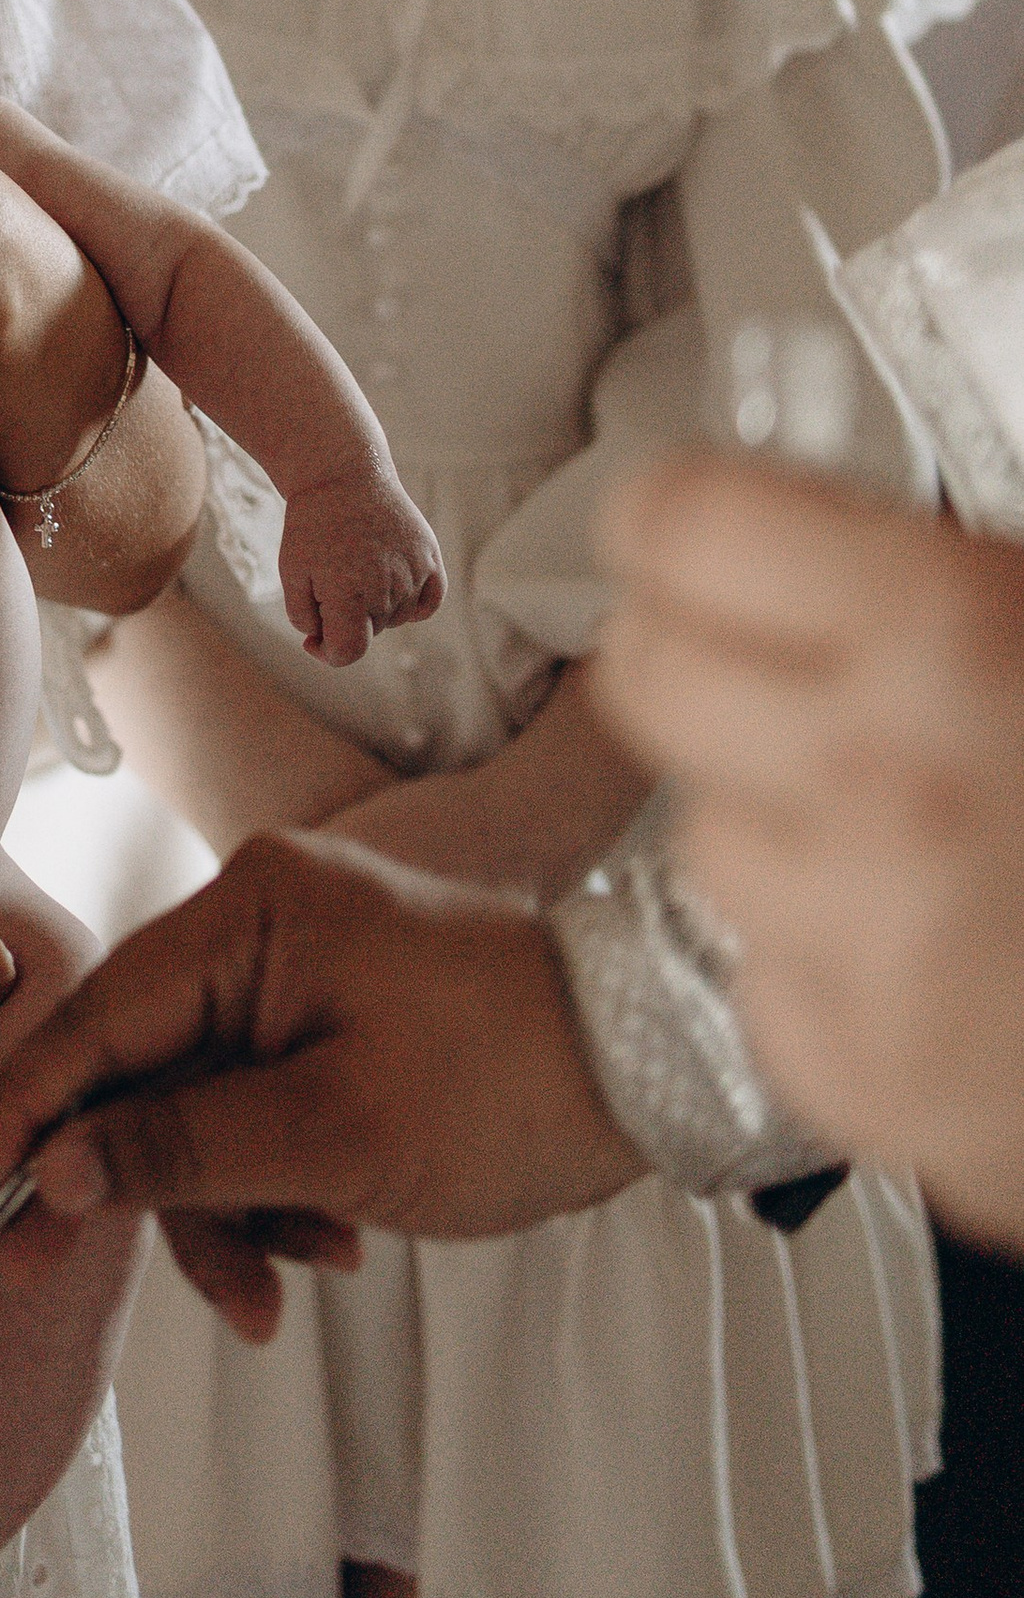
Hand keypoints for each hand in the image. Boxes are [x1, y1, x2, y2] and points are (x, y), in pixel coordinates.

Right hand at [0, 828, 642, 1337]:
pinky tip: (329, 1247)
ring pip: (197, 1101)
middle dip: (137, 1183)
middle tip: (59, 1275)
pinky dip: (274, 1183)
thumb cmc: (507, 1088)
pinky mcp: (330, 1010)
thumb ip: (178, 1149)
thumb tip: (53, 1172)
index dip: (18, 1109)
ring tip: (287, 1293)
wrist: (656, 1070)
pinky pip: (256, 1102)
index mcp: (251, 911)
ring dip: (224, 1204)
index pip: (97, 1016)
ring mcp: (297, 963)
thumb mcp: (332, 1139)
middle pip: (138, 1067)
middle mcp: (260, 918)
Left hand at [278, 461, 444, 667]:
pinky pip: (429, 602)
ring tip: (353, 567)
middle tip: (327, 579)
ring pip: (395, 617)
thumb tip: (321, 639)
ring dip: (375, 607)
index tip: (314, 639)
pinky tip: (393, 591)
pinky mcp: (430, 557)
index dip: (327, 653)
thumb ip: (303, 617)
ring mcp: (414, 573)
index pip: (348, 653)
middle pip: (370, 632)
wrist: (341, 475)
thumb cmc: (311, 525)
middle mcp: (388, 591)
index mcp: (350, 598)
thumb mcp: (291, 571)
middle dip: (346, 618)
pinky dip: (415, 606)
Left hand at [597, 453, 1023, 1249]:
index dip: (679, 518)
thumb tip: (782, 529)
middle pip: (649, 681)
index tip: (684, 529)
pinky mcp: (872, 1079)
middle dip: (701, 660)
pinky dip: (825, 961)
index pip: (682, 525)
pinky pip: (771, 980)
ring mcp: (872, 946)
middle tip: (772, 666)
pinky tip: (930, 935)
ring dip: (775, 823)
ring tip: (906, 824)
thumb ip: (927, 575)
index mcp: (947, 636)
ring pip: (708, 838)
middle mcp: (886, 787)